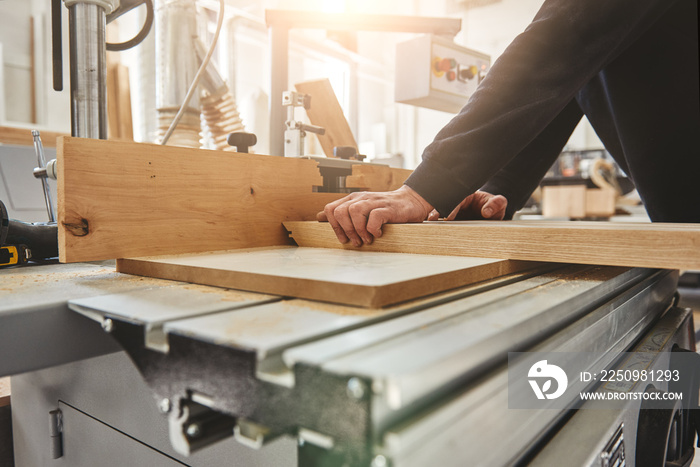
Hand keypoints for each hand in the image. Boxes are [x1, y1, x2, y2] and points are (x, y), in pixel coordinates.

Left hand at [317, 185, 432, 245]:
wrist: (411, 201)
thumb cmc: (385, 209)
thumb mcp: (361, 209)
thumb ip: (342, 212)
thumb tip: (319, 217)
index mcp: (353, 199)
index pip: (331, 209)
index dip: (333, 226)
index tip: (343, 239)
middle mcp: (361, 198)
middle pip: (340, 211)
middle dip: (345, 230)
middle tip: (356, 241)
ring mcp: (374, 201)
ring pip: (354, 211)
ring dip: (358, 230)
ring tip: (367, 239)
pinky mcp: (387, 208)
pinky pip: (374, 217)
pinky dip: (373, 229)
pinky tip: (378, 234)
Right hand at [427, 191, 506, 220]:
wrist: (489, 216)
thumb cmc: (492, 208)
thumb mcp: (498, 204)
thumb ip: (496, 204)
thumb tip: (486, 211)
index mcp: (465, 196)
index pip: (456, 199)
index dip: (452, 208)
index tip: (449, 216)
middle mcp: (455, 204)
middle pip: (443, 205)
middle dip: (436, 212)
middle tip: (431, 219)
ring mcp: (450, 213)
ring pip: (439, 214)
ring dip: (433, 220)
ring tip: (428, 227)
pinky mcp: (448, 222)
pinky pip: (441, 223)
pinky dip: (435, 227)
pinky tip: (430, 232)